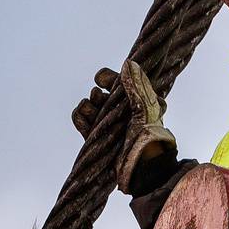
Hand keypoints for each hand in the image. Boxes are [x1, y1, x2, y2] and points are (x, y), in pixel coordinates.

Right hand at [72, 61, 177, 193]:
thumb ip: (136, 84)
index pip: (118, 83)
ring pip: (89, 107)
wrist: (141, 166)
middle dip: (97, 94)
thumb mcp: (146, 106)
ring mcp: (107, 125)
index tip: (103, 80)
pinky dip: (79, 117)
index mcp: (136, 101)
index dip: (108, 78)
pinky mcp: (96, 138)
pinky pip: (80, 121)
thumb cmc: (149, 137)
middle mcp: (121, 112)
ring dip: (87, 105)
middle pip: (101, 94)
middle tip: (99, 97)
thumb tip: (128, 62)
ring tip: (91, 109)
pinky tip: (82, 115)